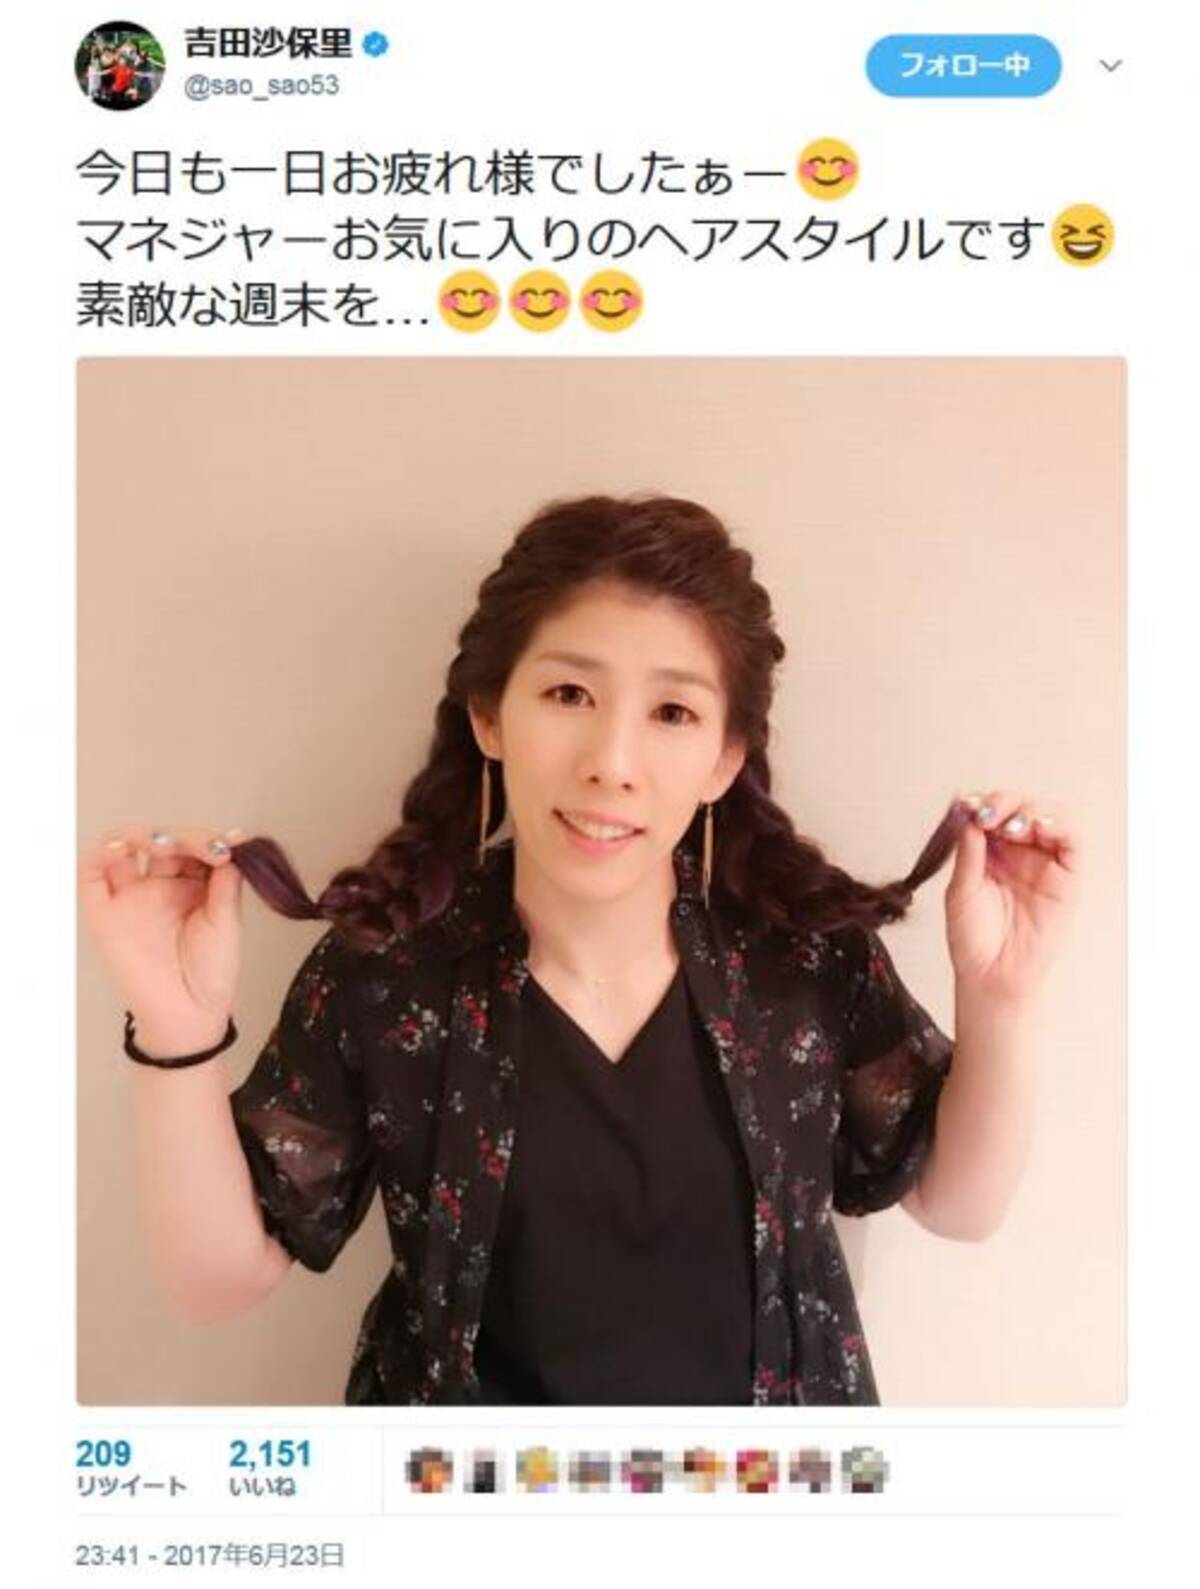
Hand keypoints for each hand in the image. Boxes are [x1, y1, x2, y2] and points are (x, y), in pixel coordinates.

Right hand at [78, 825, 244, 1045]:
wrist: (187, 1014)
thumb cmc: (211, 973)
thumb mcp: (226, 923)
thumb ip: (225, 884)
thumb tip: (233, 843)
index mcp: (194, 886)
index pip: (195, 847)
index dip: (209, 839)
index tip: (231, 843)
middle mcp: (161, 885)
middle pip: (163, 841)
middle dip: (183, 836)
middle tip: (205, 847)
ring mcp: (132, 897)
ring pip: (125, 848)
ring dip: (141, 835)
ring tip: (163, 843)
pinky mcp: (105, 913)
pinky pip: (92, 876)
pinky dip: (101, 854)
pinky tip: (122, 848)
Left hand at [943, 791, 1078, 1006]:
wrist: (992, 975)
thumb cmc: (973, 939)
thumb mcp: (960, 891)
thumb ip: (968, 854)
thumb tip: (970, 817)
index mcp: (990, 851)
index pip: (992, 811)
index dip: (981, 802)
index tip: (966, 806)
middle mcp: (1019, 852)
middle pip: (1021, 806)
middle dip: (1004, 802)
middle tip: (987, 813)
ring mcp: (1045, 862)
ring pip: (1050, 815)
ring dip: (1031, 810)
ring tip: (1011, 825)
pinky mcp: (1069, 877)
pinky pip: (1073, 840)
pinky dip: (1059, 824)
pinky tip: (1038, 826)